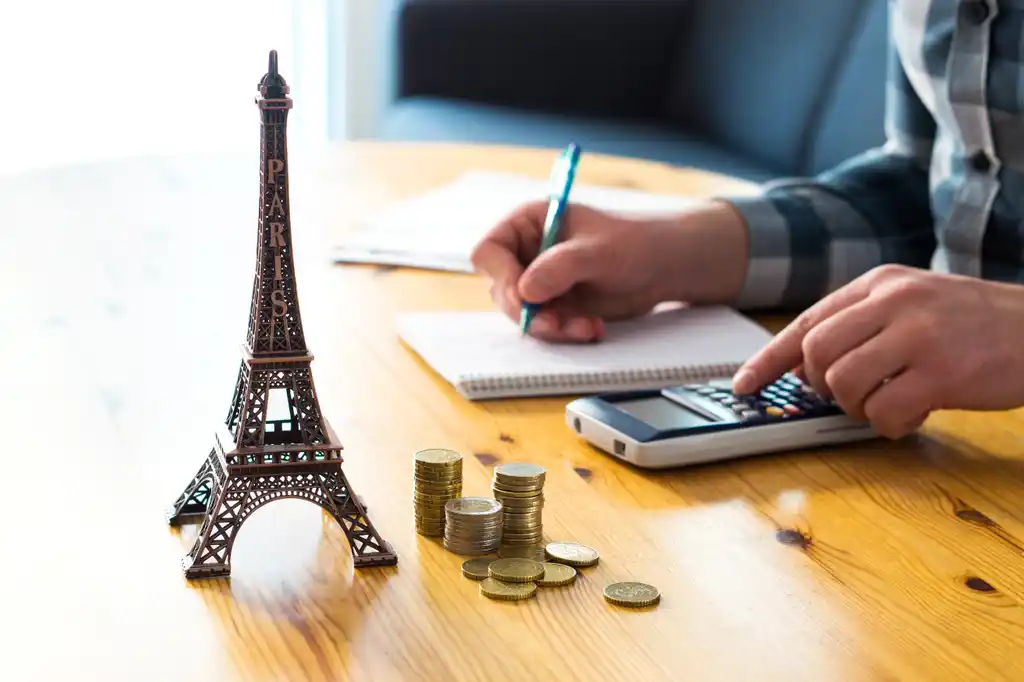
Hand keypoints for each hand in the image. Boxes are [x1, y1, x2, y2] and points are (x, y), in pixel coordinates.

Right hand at [470, 199, 748, 341]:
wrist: (664, 267)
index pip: (489, 251)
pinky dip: (566, 333)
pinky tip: (593, 328)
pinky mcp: (554, 306)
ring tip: (587, 327)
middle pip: (501, 289)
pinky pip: (545, 327)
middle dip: (530, 312)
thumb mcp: (599, 251)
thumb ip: (561, 266)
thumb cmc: (634, 244)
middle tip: (557, 323)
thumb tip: (525, 290)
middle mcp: (527, 253)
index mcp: (528, 224)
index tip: (525, 297)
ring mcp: (539, 282)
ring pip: (523, 314)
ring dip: (552, 327)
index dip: (501, 276)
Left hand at [732, 264, 1023, 437]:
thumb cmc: (974, 323)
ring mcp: (919, 334)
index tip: (744, 384)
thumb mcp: (912, 305)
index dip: (768, 358)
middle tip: (845, 395)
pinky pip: (885, 411)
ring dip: (857, 407)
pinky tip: (915, 415)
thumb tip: (800, 366)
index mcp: (880, 282)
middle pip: (816, 352)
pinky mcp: (943, 372)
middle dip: (820, 385)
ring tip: (887, 403)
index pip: (807, 321)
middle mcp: (894, 301)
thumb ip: (858, 326)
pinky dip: (889, 424)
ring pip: (844, 382)